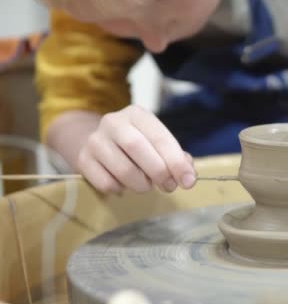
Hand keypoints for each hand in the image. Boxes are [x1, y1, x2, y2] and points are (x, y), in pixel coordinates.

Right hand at [77, 105, 196, 193]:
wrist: (100, 143)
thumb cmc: (138, 145)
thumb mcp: (158, 143)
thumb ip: (176, 157)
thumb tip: (188, 176)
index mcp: (137, 114)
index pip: (159, 137)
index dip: (176, 161)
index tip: (188, 181)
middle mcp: (113, 122)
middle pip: (137, 148)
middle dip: (159, 172)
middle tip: (169, 186)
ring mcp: (95, 140)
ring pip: (122, 169)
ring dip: (141, 184)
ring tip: (146, 185)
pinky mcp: (83, 160)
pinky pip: (106, 183)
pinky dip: (121, 189)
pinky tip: (124, 184)